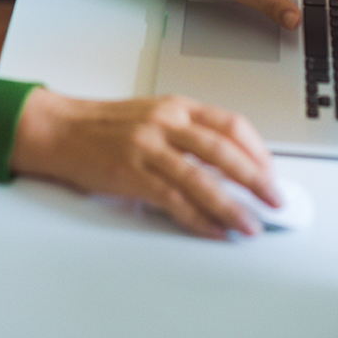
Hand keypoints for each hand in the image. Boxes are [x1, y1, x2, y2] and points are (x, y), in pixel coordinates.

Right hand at [10, 87, 280, 238]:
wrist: (62, 130)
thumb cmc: (107, 126)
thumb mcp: (154, 116)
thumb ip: (189, 135)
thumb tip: (230, 167)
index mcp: (176, 107)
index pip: (230, 123)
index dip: (257, 150)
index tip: (271, 171)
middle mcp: (166, 123)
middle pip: (224, 150)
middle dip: (256, 178)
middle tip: (275, 198)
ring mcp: (149, 149)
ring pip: (202, 179)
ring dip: (232, 206)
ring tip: (250, 224)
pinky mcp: (133, 175)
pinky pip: (175, 201)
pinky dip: (200, 220)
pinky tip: (215, 231)